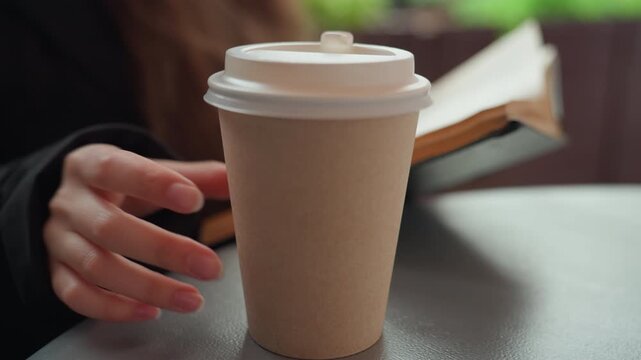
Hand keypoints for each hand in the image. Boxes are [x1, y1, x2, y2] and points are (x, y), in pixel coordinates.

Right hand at [44, 144, 228, 320]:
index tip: (195, 200)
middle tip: (211, 266)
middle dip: (164, 250)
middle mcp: (69, 202)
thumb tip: (235, 178)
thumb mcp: (150, 168)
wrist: (71, 196)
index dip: (154, 184)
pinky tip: (152, 312)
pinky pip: (77, 295)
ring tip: (193, 299)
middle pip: (109, 228)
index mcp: (90, 164)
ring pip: (96, 267)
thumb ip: (192, 175)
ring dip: (148, 287)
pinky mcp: (54, 270)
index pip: (117, 169)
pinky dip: (114, 308)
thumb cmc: (119, 180)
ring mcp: (58, 239)